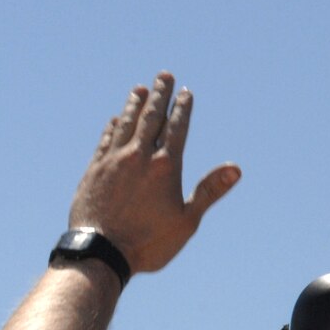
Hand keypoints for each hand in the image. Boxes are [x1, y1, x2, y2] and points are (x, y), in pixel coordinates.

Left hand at [67, 71, 240, 276]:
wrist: (101, 253)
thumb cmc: (147, 243)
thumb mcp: (186, 220)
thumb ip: (209, 190)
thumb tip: (236, 169)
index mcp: (165, 166)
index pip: (177, 127)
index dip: (182, 108)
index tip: (185, 92)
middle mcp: (138, 157)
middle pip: (150, 117)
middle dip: (159, 95)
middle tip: (163, 75)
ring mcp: (113, 162)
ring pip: (125, 124)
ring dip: (134, 105)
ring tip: (139, 90)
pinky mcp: (93, 172)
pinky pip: (104, 141)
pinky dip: (112, 128)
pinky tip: (114, 121)